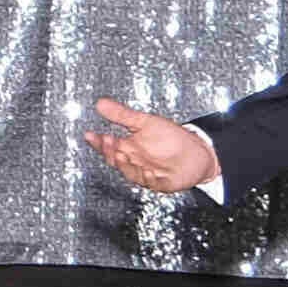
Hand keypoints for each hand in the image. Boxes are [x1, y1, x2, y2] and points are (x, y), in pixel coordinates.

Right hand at [79, 94, 217, 195]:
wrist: (197, 150)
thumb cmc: (171, 137)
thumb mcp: (145, 122)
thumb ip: (122, 115)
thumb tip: (100, 103)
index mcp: (128, 148)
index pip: (108, 146)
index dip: (98, 142)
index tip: (90, 135)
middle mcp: (134, 162)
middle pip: (116, 160)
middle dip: (109, 152)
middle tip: (107, 141)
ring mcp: (146, 174)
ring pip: (131, 173)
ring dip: (125, 165)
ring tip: (120, 155)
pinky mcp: (162, 183)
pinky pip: (153, 183)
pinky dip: (148, 178)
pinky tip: (148, 171)